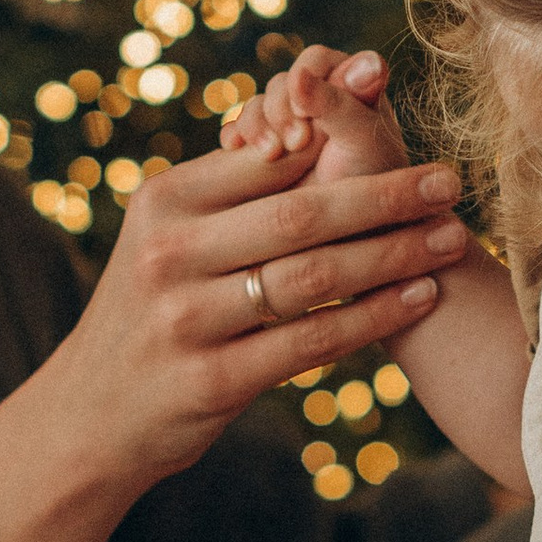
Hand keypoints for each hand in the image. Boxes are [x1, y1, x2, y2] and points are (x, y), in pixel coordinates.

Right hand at [52, 124, 468, 490]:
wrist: (92, 414)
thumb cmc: (153, 311)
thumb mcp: (170, 239)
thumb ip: (233, 192)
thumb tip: (318, 128)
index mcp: (161, 203)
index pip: (267, 160)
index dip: (341, 140)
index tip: (402, 130)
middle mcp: (169, 254)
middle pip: (300, 215)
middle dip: (385, 195)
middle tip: (449, 181)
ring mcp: (188, 320)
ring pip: (313, 278)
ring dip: (393, 255)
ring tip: (449, 238)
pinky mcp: (213, 380)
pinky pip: (312, 342)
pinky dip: (373, 317)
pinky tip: (418, 297)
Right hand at [224, 45, 412, 187]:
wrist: (358, 238)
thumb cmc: (376, 187)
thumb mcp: (362, 143)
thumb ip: (341, 104)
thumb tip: (303, 71)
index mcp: (352, 84)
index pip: (315, 61)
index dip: (305, 79)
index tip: (306, 113)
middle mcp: (320, 97)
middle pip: (282, 83)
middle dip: (280, 110)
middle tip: (293, 144)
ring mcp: (290, 122)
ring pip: (258, 106)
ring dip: (257, 125)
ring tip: (270, 154)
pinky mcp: (264, 146)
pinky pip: (239, 130)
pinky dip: (235, 136)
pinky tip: (234, 149)